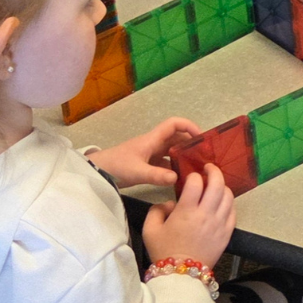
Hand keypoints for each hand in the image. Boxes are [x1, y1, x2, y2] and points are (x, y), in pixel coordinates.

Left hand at [87, 116, 201, 189]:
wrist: (97, 172)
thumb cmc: (117, 166)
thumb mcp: (137, 171)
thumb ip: (157, 175)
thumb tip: (178, 178)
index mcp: (152, 139)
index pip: (174, 124)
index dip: (189, 126)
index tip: (201, 138)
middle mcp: (154, 144)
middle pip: (176, 137)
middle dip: (190, 144)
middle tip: (204, 156)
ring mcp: (150, 154)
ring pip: (172, 151)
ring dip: (183, 156)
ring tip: (197, 168)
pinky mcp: (147, 164)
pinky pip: (166, 163)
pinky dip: (175, 168)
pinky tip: (181, 178)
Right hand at [142, 163, 236, 267]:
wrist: (181, 276)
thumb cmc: (163, 252)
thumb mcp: (150, 230)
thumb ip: (156, 210)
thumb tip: (170, 203)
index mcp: (186, 211)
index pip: (196, 182)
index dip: (193, 175)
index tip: (190, 177)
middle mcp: (206, 214)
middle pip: (217, 184)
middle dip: (214, 171)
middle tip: (209, 168)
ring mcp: (219, 223)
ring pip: (228, 196)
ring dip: (222, 186)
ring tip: (216, 185)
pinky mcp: (227, 233)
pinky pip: (233, 211)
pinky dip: (229, 203)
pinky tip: (222, 202)